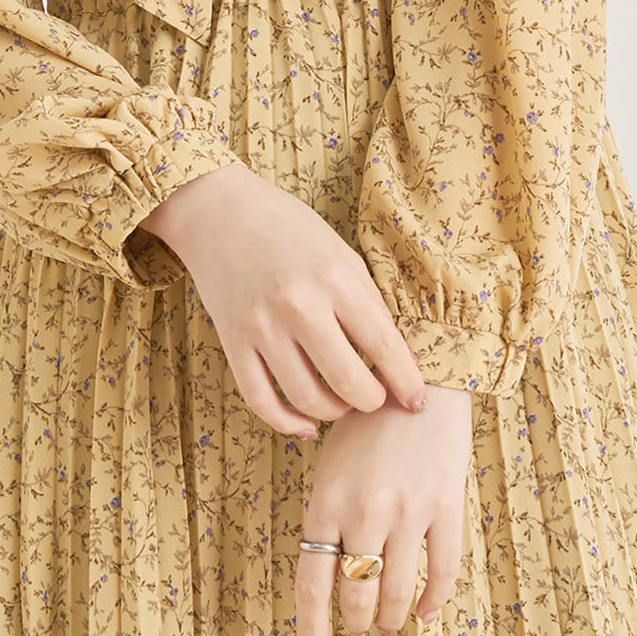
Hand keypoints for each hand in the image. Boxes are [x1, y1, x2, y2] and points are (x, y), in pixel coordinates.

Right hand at [138, 163, 429, 434]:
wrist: (220, 211)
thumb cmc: (289, 228)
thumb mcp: (340, 253)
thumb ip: (366, 301)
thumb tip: (394, 357)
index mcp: (334, 277)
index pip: (383, 345)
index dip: (406, 381)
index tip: (417, 401)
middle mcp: (299, 305)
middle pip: (349, 382)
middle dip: (372, 402)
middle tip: (377, 399)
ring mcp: (261, 327)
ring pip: (306, 399)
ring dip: (333, 413)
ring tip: (342, 404)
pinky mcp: (232, 342)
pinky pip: (261, 400)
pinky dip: (287, 423)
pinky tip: (305, 425)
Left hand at [294, 384, 471, 635]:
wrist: (419, 372)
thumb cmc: (367, 417)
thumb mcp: (330, 460)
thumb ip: (328, 512)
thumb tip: (330, 570)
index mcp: (327, 500)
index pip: (313, 581)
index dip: (313, 626)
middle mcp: (365, 512)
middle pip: (357, 594)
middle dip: (358, 621)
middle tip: (361, 627)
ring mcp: (408, 511)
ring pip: (397, 591)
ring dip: (392, 617)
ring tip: (389, 624)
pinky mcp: (446, 506)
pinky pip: (442, 572)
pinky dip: (433, 601)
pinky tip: (424, 612)